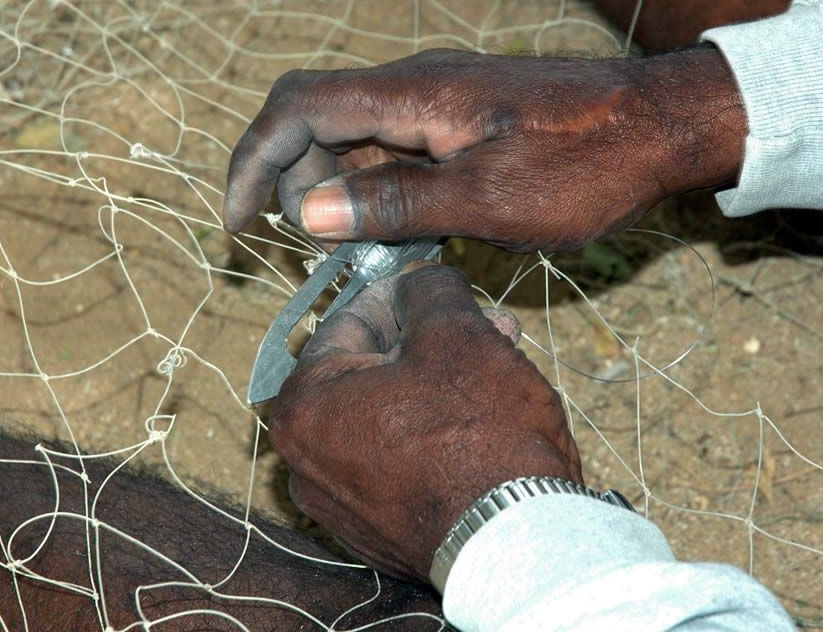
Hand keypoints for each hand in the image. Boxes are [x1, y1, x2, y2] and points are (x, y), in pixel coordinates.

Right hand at [224, 46, 744, 251]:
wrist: (664, 125)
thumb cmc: (588, 164)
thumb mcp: (489, 201)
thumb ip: (396, 205)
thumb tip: (309, 213)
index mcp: (414, 96)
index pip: (297, 108)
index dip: (253, 161)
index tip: (237, 223)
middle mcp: (417, 86)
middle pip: (317, 119)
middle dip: (292, 181)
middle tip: (304, 251)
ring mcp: (441, 98)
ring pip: (356, 136)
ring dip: (337, 189)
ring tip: (354, 251)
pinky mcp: (463, 116)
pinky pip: (396, 145)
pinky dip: (378, 186)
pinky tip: (400, 233)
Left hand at [269, 263, 581, 580]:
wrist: (518, 542)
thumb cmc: (480, 434)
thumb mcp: (456, 332)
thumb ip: (427, 289)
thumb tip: (419, 282)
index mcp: (303, 406)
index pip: (349, 320)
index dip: (405, 294)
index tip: (439, 284)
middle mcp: (305, 462)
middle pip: (372, 371)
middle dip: (431, 342)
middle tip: (487, 325)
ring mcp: (340, 505)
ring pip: (391, 416)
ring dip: (441, 384)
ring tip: (499, 366)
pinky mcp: (378, 533)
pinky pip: (401, 463)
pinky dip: (436, 436)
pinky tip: (484, 421)